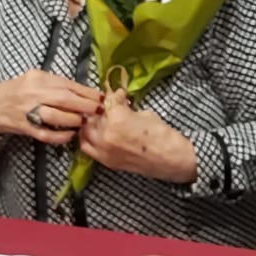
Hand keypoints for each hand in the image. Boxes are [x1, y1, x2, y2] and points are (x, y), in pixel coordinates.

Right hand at [0, 69, 103, 143]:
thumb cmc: (18, 91)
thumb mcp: (35, 79)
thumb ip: (56, 84)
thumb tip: (84, 91)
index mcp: (39, 79)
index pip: (67, 84)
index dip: (87, 92)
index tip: (101, 97)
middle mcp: (34, 93)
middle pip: (64, 99)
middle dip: (85, 105)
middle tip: (99, 110)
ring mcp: (28, 111)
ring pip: (55, 116)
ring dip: (73, 120)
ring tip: (85, 122)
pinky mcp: (25, 127)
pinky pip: (45, 133)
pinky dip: (60, 136)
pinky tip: (71, 136)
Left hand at [78, 89, 196, 183]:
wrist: (170, 159)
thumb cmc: (161, 135)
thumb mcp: (143, 114)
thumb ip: (125, 109)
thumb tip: (118, 104)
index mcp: (117, 120)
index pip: (107, 101)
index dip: (114, 95)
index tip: (119, 94)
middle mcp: (105, 135)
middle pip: (94, 115)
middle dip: (102, 108)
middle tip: (110, 105)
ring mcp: (103, 150)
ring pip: (86, 130)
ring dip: (92, 122)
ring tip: (101, 118)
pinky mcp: (105, 161)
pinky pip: (86, 146)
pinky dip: (87, 137)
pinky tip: (94, 132)